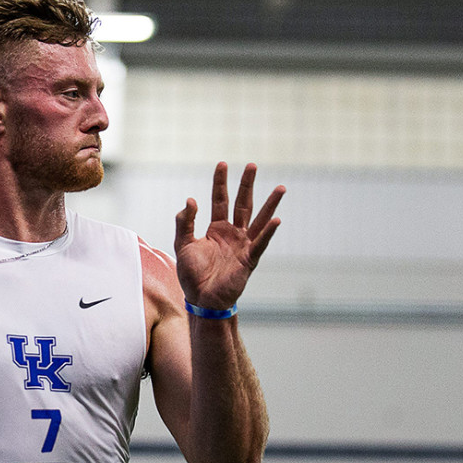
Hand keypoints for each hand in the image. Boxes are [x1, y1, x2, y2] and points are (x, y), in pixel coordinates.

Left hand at [174, 162, 283, 309]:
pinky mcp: (249, 260)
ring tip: (280, 187)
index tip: (222, 164)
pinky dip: (268, 233)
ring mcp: (243, 245)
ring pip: (258, 219)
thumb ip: (184, 222)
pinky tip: (277, 220)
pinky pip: (260, 243)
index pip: (219, 200)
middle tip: (252, 165)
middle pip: (242, 203)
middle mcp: (232, 234)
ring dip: (270, 204)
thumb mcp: (182, 244)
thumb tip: (190, 200)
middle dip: (247, 184)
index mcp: (216, 229)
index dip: (220, 183)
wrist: (201, 299)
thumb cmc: (191, 275)